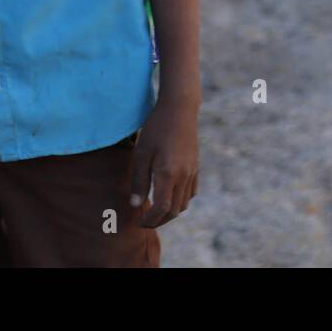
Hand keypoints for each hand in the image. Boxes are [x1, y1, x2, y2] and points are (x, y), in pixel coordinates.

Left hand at [130, 98, 198, 227]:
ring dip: (170, 212)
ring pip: (184, 203)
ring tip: (154, 210)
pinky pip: (191, 192)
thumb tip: (136, 205)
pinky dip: (180, 200)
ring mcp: (192, 171)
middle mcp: (183, 176)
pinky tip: (169, 195)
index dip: (150, 220)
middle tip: (144, 221)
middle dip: (159, 220)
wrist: (179, 108)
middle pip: (174, 210)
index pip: (162, 208)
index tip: (138, 222)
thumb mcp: (141, 153)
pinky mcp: (196, 166)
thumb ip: (139, 180)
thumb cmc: (156, 128)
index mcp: (168, 174)